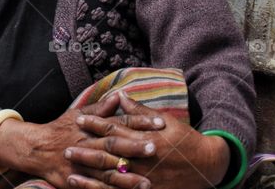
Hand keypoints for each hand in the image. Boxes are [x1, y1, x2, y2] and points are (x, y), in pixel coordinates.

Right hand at [0, 94, 159, 188]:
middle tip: (157, 148)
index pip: (119, 122)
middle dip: (135, 147)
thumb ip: (101, 108)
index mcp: (91, 127)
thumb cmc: (61, 129)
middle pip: (114, 145)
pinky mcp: (77, 181)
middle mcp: (88, 144)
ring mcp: (82, 164)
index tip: (160, 121)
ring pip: (107, 171)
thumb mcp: (78, 114)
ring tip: (148, 182)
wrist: (36, 149)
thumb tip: (119, 95)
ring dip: (127, 177)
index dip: (139, 121)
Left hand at [69, 94, 229, 188]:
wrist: (208, 166)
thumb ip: (140, 111)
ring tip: (71, 171)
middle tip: (66, 148)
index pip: (115, 129)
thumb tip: (121, 95)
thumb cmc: (186, 140)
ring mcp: (146, 178)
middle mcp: (144, 159)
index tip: (78, 118)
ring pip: (113, 177)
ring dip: (91, 175)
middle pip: (109, 154)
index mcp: (146, 139)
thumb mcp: (165, 121)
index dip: (95, 123)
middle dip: (86, 150)